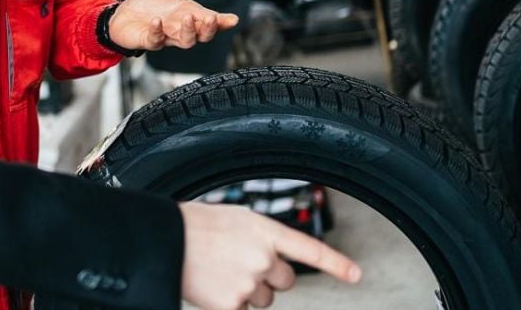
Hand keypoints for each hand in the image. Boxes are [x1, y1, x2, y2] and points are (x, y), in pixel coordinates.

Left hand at [109, 0, 239, 50]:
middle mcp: (181, 28)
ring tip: (187, 17)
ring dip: (188, 31)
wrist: (122, 14)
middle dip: (209, 28)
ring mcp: (166, 36)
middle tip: (212, 18)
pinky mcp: (149, 40)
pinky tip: (157, 21)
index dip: (223, 22)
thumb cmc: (147, 2)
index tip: (233, 19)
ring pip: (185, 42)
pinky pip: (156, 41)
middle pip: (203, 35)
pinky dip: (157, 32)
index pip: (211, 21)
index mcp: (189, 14)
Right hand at [179, 202, 360, 308]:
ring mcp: (249, 283)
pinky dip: (228, 305)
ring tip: (219, 273)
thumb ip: (259, 238)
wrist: (164, 239)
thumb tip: (271, 259)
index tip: (356, 275)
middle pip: (285, 280)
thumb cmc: (194, 226)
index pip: (310, 249)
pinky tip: (212, 288)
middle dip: (269, 278)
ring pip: (263, 299)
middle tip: (241, 267)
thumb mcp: (235, 220)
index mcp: (265, 230)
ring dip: (247, 292)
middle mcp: (263, 257)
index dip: (336, 264)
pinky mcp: (232, 305)